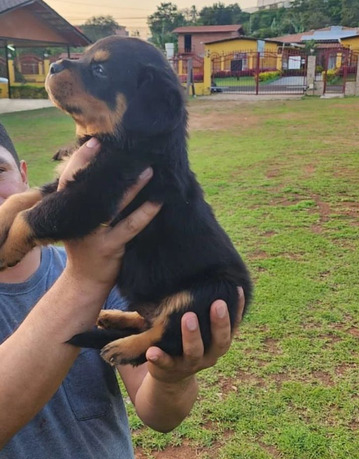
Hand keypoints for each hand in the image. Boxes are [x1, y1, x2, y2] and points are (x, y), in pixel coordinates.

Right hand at [60, 138, 160, 288]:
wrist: (84, 282)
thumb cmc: (85, 248)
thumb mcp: (80, 223)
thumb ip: (87, 204)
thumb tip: (109, 177)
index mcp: (67, 210)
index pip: (70, 179)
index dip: (82, 159)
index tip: (96, 141)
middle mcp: (78, 219)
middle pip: (94, 187)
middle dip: (111, 167)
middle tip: (130, 149)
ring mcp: (93, 233)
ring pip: (114, 204)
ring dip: (133, 186)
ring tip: (149, 170)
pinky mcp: (109, 247)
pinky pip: (130, 226)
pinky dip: (145, 213)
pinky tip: (158, 202)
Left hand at [145, 287, 244, 384]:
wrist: (171, 373)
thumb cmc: (189, 341)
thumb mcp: (203, 328)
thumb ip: (206, 309)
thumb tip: (213, 272)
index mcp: (219, 342)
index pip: (233, 325)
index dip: (237, 308)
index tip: (236, 289)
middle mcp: (210, 355)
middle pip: (220, 341)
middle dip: (219, 323)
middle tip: (216, 303)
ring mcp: (191, 364)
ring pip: (194, 352)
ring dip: (192, 335)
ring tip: (188, 317)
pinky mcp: (170, 369)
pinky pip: (165, 364)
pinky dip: (159, 357)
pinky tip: (152, 350)